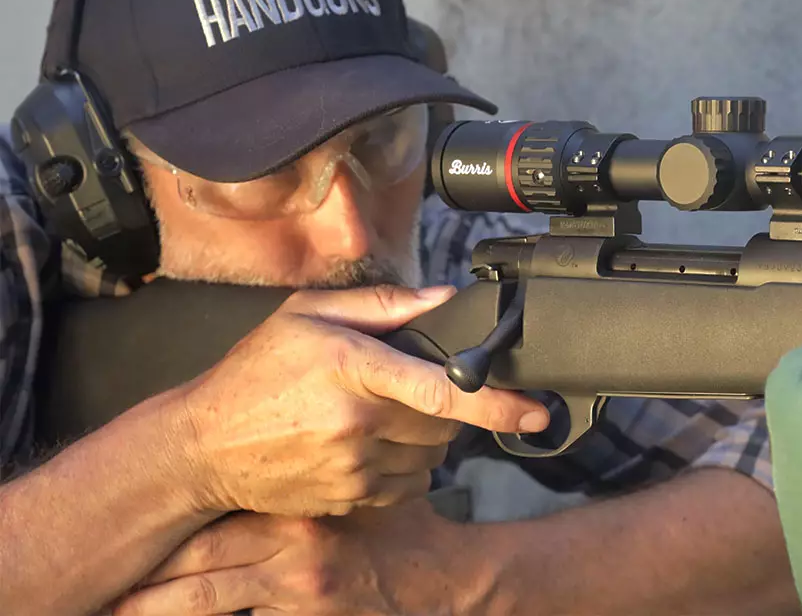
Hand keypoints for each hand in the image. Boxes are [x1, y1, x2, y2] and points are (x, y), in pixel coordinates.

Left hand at [111, 499, 485, 615]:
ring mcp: (293, 597)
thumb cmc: (401, 530)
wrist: (442, 582)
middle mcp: (289, 553)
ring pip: (206, 606)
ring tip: (119, 610)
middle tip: (106, 585)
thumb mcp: (360, 490)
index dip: (170, 529)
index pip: (217, 520)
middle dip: (149, 579)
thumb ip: (316, 476)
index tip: (135, 532)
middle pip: (197, 568)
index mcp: (298, 512)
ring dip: (159, 609)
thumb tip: (274, 454)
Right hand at [174, 284, 549, 517]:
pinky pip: (406, 486)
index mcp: (354, 368)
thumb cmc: (255, 374)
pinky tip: (367, 445)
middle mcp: (358, 423)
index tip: (535, 411)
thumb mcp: (309, 315)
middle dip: (448, 408)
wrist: (201, 447)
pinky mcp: (350, 499)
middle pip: (447, 426)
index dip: (499, 404)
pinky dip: (403, 467)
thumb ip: (384, 304)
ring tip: (379, 417)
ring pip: (431, 458)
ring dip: (425, 439)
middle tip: (412, 390)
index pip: (444, 393)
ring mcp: (354, 468)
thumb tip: (445, 298)